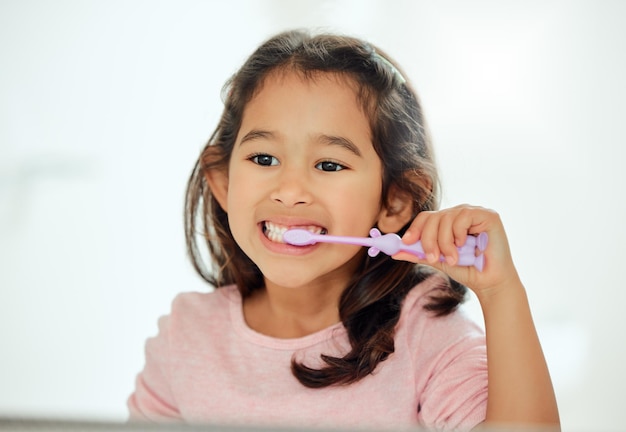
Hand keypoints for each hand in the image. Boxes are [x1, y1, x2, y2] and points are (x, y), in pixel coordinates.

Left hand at [393, 204, 520, 298]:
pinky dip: (460, 234)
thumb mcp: (438, 260)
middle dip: (429, 239)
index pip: (426, 217)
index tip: (406, 242)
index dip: (414, 229)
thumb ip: (418, 253)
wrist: (489, 283)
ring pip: (446, 218)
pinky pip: (463, 216)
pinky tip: (466, 245)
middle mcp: (460, 214)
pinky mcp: (487, 215)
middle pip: (433, 217)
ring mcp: (474, 212)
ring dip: (445, 242)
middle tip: (433, 257)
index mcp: (448, 222)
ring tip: (454, 258)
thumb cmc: (466, 270)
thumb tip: (395, 252)